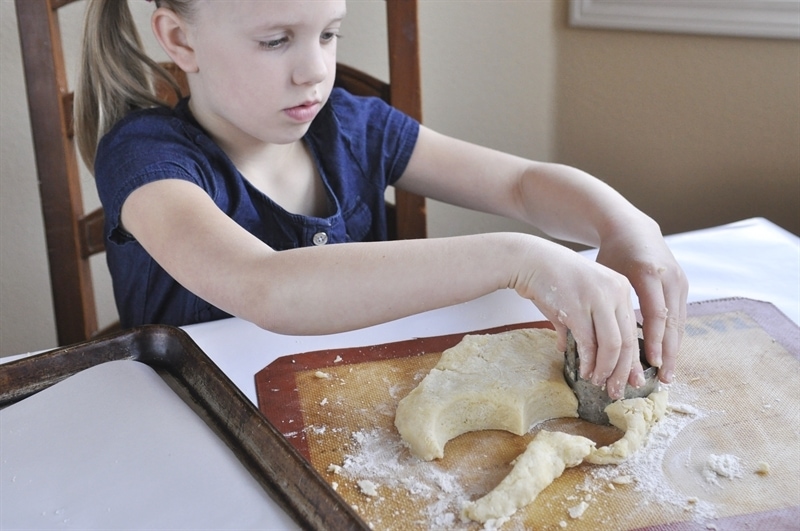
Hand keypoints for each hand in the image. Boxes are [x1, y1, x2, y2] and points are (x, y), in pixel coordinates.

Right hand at [510, 238, 643, 398]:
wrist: (529, 260)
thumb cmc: (551, 279)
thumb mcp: (579, 298)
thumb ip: (586, 324)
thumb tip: (578, 352)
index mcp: (621, 288)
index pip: (633, 331)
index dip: (633, 360)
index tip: (631, 379)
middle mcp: (615, 291)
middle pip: (627, 341)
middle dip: (622, 371)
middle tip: (616, 390)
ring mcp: (598, 299)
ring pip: (612, 345)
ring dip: (605, 370)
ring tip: (598, 383)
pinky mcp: (577, 308)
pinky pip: (589, 343)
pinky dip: (589, 362)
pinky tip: (585, 372)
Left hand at [594, 220, 687, 383]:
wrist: (634, 230)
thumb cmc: (613, 254)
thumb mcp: (605, 274)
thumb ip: (603, 302)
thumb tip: (589, 339)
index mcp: (647, 273)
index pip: (655, 314)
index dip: (654, 340)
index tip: (652, 363)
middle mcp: (669, 278)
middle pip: (673, 322)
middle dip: (669, 353)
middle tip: (665, 379)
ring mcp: (680, 281)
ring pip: (680, 322)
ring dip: (675, 350)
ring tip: (668, 374)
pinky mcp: (684, 285)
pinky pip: (680, 317)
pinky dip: (674, 337)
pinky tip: (668, 355)